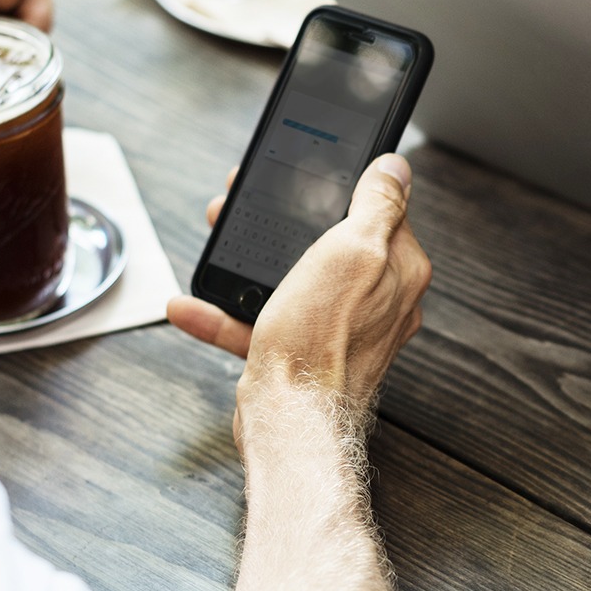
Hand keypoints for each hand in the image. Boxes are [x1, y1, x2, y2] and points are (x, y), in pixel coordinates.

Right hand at [168, 155, 430, 422]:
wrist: (292, 423)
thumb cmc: (324, 342)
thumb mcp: (353, 251)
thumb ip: (377, 205)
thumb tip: (396, 168)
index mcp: (398, 271)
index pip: (381, 212)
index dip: (342, 188)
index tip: (310, 175)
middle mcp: (375, 301)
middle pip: (328, 243)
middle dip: (285, 222)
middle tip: (250, 203)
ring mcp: (336, 328)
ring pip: (290, 280)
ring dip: (247, 261)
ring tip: (217, 239)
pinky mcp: (300, 353)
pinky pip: (260, 323)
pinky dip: (225, 313)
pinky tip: (192, 305)